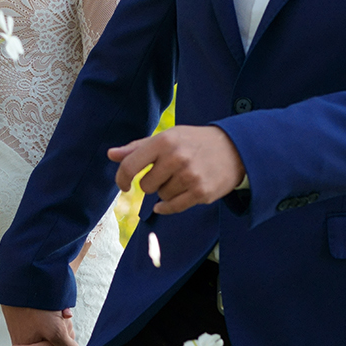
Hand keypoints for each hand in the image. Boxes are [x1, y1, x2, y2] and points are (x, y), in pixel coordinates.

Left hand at [108, 126, 243, 215]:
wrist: (234, 149)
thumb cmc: (193, 142)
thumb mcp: (167, 138)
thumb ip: (138, 148)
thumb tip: (111, 155)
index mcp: (165, 141)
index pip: (130, 165)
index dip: (121, 178)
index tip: (123, 186)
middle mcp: (177, 157)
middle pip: (146, 186)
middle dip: (153, 183)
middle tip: (168, 173)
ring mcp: (190, 176)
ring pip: (161, 197)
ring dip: (167, 191)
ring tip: (182, 178)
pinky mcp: (201, 192)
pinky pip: (172, 207)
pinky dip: (167, 207)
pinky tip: (169, 201)